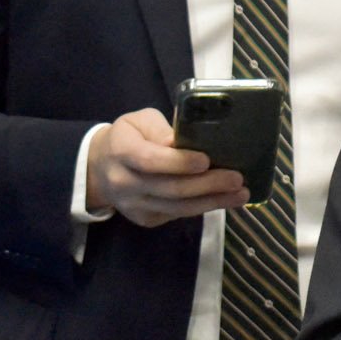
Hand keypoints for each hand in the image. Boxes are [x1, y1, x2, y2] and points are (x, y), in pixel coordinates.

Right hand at [84, 108, 247, 226]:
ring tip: (240, 194)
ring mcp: (134, 206)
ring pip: (177, 208)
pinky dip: (202, 208)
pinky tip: (224, 200)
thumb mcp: (140, 121)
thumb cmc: (129, 137)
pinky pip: (177, 215)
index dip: (179, 162)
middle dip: (207, 185)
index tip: (206, 160)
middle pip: (170, 188)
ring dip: (212, 202)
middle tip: (237, 178)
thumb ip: (161, 129)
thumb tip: (186, 142)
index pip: (150, 161)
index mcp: (121, 152)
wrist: (100, 168)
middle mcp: (124, 183)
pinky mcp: (145, 218)